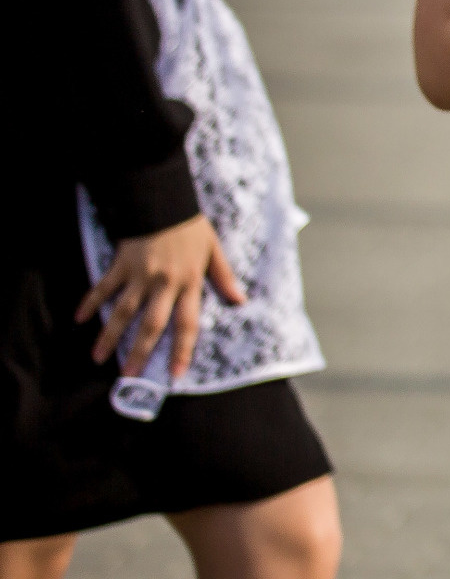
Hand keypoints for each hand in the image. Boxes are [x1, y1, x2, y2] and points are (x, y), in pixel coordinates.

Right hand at [78, 213, 243, 379]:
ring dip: (109, 336)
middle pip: (151, 325)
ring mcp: (140, 275)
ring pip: (122, 312)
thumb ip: (223, 277)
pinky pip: (103, 288)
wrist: (163, 202)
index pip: (187, 323)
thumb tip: (240, 301)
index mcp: (189, 282)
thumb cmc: (191, 227)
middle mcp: (164, 283)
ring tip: (98, 357)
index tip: (176, 373)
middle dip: (139, 353)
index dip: (182, 350)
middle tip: (128, 376)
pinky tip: (80, 319)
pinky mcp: (121, 265)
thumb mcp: (213, 250)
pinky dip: (90, 302)